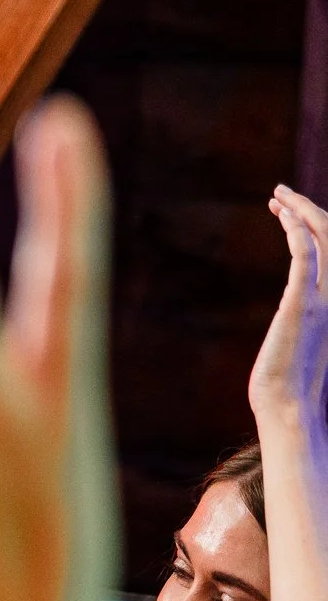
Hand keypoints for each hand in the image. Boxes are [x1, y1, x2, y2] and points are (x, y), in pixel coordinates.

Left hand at [257, 185, 327, 431]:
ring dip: (300, 213)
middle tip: (280, 193)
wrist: (286, 407)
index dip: (313, 226)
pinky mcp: (301, 304)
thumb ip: (304, 318)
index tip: (286, 211)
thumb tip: (295, 312)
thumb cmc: (287, 383)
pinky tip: (284, 217)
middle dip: (308, 209)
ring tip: (277, 196)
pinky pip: (306, 257)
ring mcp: (322, 300)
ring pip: (322, 241)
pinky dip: (298, 232)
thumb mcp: (301, 341)